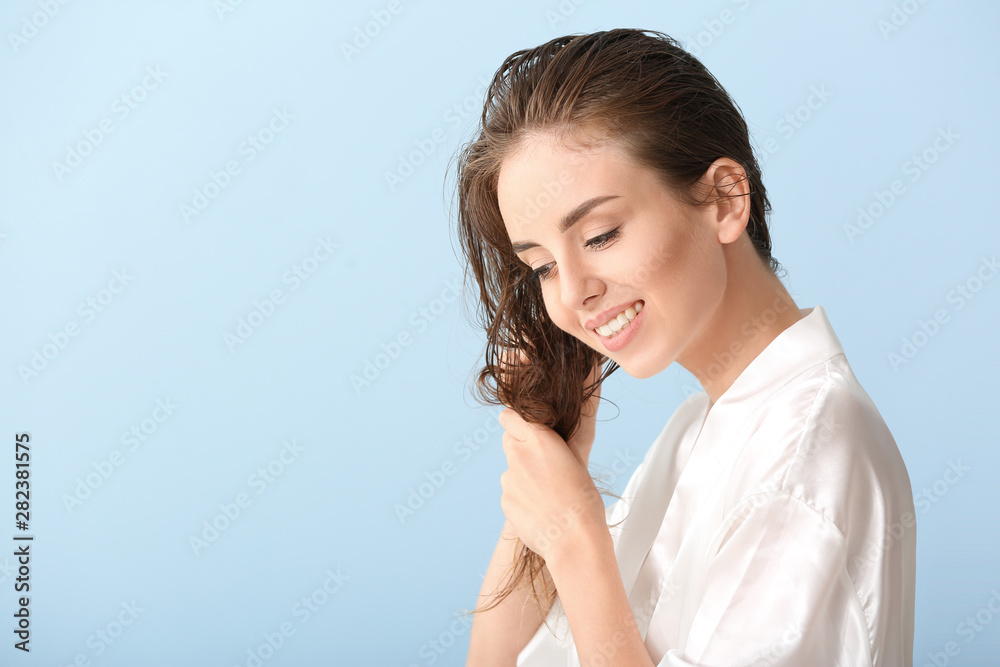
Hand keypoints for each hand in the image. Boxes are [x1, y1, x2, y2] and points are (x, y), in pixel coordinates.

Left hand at [495, 349, 605, 562]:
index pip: (509, 416)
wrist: (574, 541)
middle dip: (521, 448)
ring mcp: (507, 479)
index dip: (518, 421)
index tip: (527, 429)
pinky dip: (522, 497)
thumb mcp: (577, 459)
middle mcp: (517, 455)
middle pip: (508, 441)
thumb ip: (558, 440)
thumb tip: (566, 417)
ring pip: (511, 469)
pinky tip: (541, 509)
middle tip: (543, 464)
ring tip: (548, 493)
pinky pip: (511, 492)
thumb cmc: (584, 501)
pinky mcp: (505, 501)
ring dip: (523, 475)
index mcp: (538, 439)